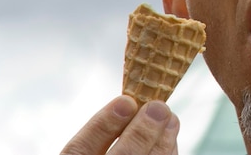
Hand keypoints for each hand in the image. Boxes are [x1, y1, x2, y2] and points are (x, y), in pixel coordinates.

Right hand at [60, 95, 179, 154]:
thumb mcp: (88, 152)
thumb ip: (98, 142)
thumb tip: (130, 106)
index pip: (79, 150)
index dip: (103, 124)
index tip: (125, 100)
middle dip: (142, 132)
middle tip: (159, 107)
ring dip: (162, 145)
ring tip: (171, 120)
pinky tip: (169, 143)